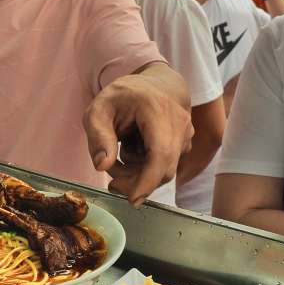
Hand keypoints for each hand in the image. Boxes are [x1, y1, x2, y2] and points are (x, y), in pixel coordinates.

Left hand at [84, 74, 192, 206]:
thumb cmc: (124, 97)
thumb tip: (101, 166)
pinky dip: (147, 169)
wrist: (155, 85)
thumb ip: (98, 136)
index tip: (132, 199)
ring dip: (138, 174)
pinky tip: (133, 153)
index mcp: (157, 110)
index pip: (160, 153)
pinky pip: (166, 167)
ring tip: (118, 155)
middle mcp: (179, 124)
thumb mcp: (99, 109)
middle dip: (134, 181)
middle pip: (163, 169)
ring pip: (164, 172)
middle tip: (110, 174)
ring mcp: (186, 136)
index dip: (148, 181)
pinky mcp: (185, 146)